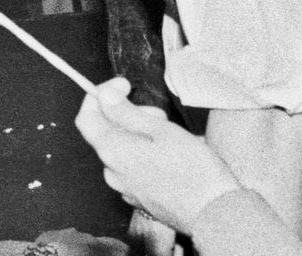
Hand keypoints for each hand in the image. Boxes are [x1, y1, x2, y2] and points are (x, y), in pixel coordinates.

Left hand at [75, 77, 242, 233]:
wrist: (216, 216)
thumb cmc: (194, 171)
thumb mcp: (162, 131)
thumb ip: (127, 112)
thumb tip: (103, 95)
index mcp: (112, 151)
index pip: (86, 117)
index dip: (100, 95)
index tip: (124, 86)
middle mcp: (112, 172)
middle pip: (106, 132)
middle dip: (127, 115)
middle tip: (159, 114)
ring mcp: (125, 188)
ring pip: (121, 150)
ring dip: (138, 135)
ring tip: (169, 135)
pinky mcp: (140, 198)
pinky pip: (133, 168)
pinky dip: (144, 154)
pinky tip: (169, 156)